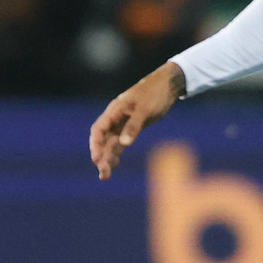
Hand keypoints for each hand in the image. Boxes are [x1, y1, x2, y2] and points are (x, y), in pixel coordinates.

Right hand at [89, 61, 185, 180]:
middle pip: (103, 140)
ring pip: (110, 144)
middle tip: (103, 175)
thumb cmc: (155, 94)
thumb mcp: (145, 110)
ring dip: (107, 159)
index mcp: (114, 111)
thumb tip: (124, 143)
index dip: (95, 145)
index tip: (96, 159)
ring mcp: (122, 123)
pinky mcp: (131, 128)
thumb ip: (133, 126)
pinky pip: (120, 143)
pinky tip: (113, 165)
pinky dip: (116, 154)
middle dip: (101, 157)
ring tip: (105, 177)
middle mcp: (115, 118)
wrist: (167, 85)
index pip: (98, 130)